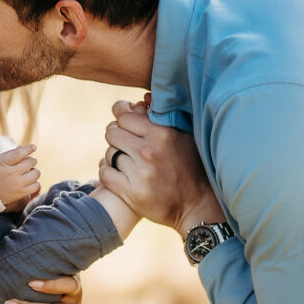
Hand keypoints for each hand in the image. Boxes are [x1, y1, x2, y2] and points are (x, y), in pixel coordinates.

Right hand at [0, 145, 40, 207]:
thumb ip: (11, 154)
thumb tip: (28, 148)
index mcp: (3, 163)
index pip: (20, 153)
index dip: (29, 149)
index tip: (33, 147)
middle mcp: (10, 173)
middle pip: (31, 162)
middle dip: (31, 160)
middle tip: (28, 162)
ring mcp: (16, 184)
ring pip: (36, 173)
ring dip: (34, 171)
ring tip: (28, 172)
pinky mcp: (20, 193)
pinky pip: (36, 185)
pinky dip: (35, 182)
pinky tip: (29, 181)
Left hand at [99, 99, 225, 236]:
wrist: (198, 205)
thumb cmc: (192, 167)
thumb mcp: (185, 137)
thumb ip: (165, 117)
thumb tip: (143, 98)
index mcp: (163, 133)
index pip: (125, 115)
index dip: (120, 115)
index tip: (122, 119)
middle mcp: (149, 151)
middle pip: (112, 132)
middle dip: (116, 135)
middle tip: (123, 142)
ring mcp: (140, 173)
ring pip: (109, 153)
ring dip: (113, 155)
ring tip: (125, 159)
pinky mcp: (132, 193)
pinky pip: (105, 174)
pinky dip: (107, 171)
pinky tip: (116, 172)